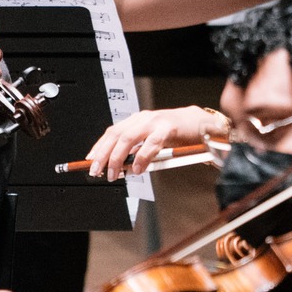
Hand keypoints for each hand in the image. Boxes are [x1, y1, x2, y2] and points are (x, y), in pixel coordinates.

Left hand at [82, 105, 226, 180]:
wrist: (202, 124)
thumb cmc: (178, 135)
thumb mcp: (154, 143)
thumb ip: (138, 152)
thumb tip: (122, 168)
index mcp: (137, 120)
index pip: (112, 132)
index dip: (99, 147)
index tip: (89, 161)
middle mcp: (143, 118)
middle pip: (116, 135)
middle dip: (103, 154)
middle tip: (97, 171)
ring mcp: (155, 121)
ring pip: (128, 138)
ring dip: (118, 158)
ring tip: (115, 173)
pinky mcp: (169, 127)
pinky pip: (151, 143)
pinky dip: (142, 157)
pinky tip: (138, 169)